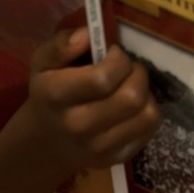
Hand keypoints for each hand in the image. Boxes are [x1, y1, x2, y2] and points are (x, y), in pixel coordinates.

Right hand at [21, 27, 160, 172]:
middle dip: (136, 73)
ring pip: (146, 114)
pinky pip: (150, 128)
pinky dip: (147, 110)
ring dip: (145, 92)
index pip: (102, 78)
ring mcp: (99, 147)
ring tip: (130, 86)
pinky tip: (130, 106)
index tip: (112, 53)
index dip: (118, 59)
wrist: (46, 141)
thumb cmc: (49, 93)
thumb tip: (88, 34)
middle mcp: (77, 126)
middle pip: (130, 98)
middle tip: (126, 68)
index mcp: (56, 96)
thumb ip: (62, 44)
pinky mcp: (117, 158)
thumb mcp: (43, 62)